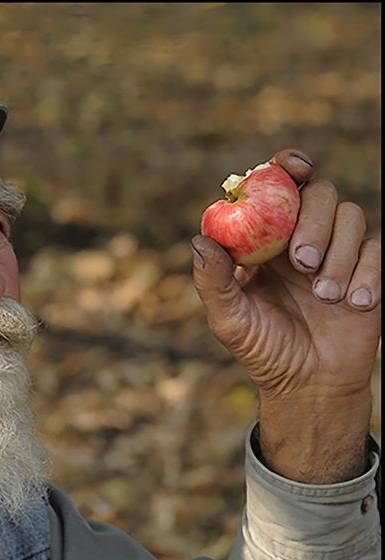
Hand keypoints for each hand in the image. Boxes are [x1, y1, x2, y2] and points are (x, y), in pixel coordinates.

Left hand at [191, 149, 380, 482]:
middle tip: (303, 263)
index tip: (292, 167)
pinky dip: (366, 273)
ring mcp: (338, 252)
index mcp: (265, 241)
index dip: (284, 167)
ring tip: (326, 296)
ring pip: (352, 215)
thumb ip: (214, 281)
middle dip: (314, 222)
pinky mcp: (368, 271)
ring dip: (340, 253)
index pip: (276, 188)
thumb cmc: (263, 351)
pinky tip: (353, 305)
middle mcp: (302, 238)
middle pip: (320, 193)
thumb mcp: (230, 321)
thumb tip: (200, 239)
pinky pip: (377, 249)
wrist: (308, 386)